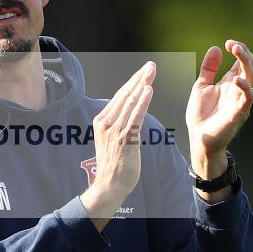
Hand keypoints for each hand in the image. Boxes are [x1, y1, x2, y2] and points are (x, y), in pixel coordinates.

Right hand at [80, 61, 155, 228]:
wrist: (109, 185)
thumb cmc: (114, 165)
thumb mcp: (112, 140)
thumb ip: (119, 124)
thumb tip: (130, 112)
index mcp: (101, 121)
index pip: (120, 96)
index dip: (133, 81)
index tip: (144, 71)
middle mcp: (105, 123)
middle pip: (125, 94)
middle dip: (139, 78)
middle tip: (151, 66)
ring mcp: (114, 130)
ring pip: (130, 102)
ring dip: (142, 84)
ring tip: (151, 72)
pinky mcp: (123, 138)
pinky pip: (135, 116)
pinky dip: (142, 102)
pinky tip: (148, 90)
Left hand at [186, 39, 252, 181]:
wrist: (199, 138)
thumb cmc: (202, 114)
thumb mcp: (201, 86)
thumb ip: (208, 69)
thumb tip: (216, 48)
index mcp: (230, 82)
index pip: (241, 62)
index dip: (238, 50)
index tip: (228, 43)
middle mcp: (238, 90)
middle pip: (249, 67)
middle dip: (244, 53)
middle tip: (233, 45)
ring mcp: (240, 101)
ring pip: (251, 79)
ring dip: (246, 63)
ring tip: (237, 51)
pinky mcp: (239, 113)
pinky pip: (247, 99)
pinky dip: (245, 88)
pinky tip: (237, 79)